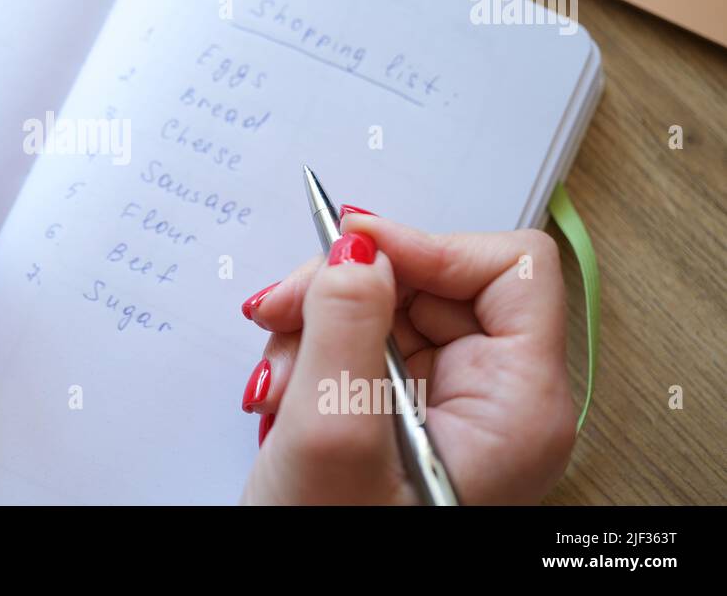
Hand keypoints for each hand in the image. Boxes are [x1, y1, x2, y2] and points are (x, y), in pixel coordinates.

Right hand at [238, 211, 575, 503]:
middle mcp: (495, 401)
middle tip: (281, 313)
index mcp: (518, 407)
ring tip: (279, 381)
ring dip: (317, 327)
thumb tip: (356, 247)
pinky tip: (285, 395)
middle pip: (435, 282)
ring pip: (388, 309)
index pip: (510, 270)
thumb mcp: (330, 434)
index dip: (428, 246)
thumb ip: (345, 326)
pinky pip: (361, 343)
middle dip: (347, 292)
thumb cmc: (329, 552)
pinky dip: (313, 354)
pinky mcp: (403, 413)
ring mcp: (448, 408)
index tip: (351, 246)